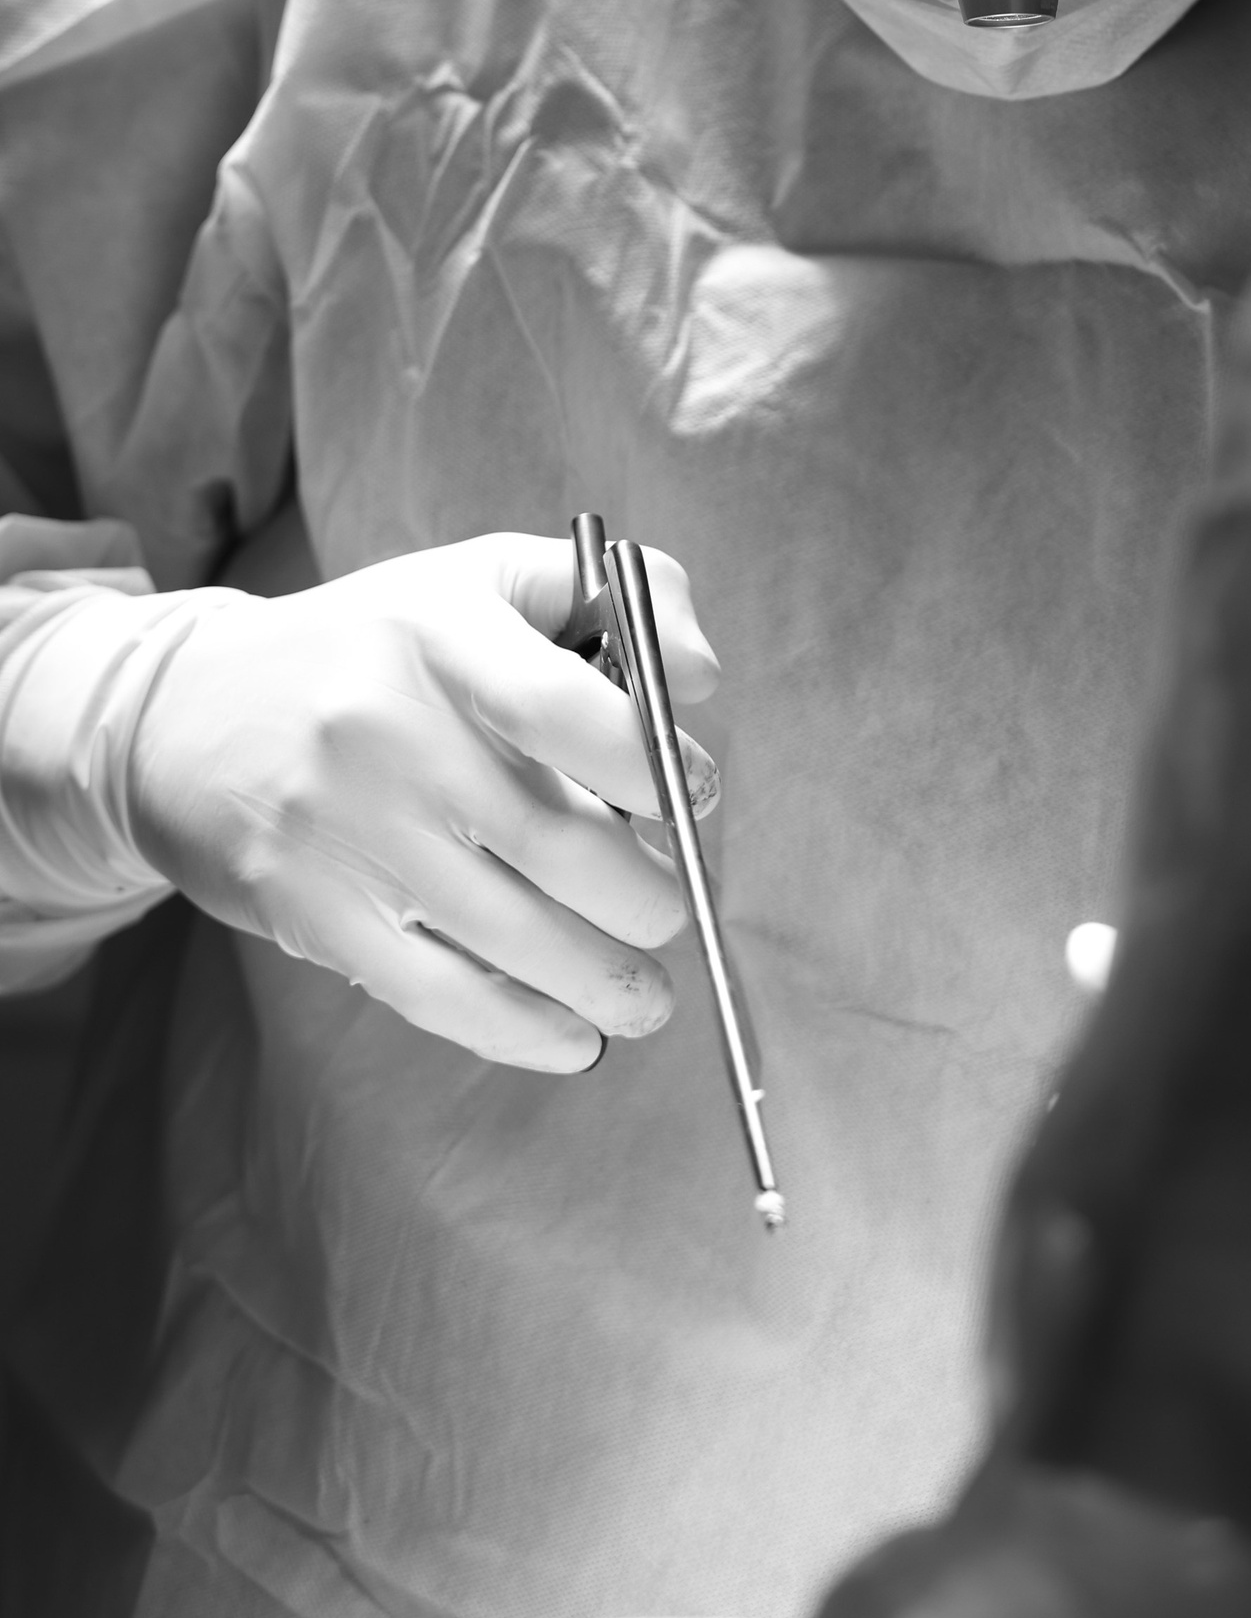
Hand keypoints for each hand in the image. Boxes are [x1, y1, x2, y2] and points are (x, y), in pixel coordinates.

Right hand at [124, 533, 719, 1072]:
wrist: (182, 715)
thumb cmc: (377, 645)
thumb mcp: (484, 578)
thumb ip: (617, 593)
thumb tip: (702, 677)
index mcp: (443, 635)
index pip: (569, 710)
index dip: (651, 765)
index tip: (691, 792)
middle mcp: (391, 731)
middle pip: (557, 843)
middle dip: (647, 895)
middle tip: (674, 904)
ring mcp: (349, 830)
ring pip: (512, 934)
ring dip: (605, 981)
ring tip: (648, 996)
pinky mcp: (313, 912)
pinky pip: (437, 993)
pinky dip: (520, 1030)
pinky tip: (574, 1039)